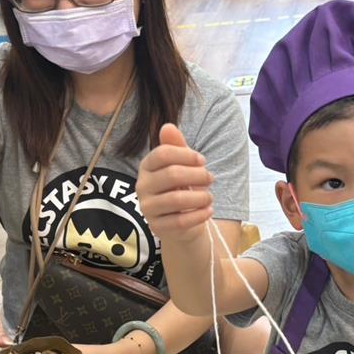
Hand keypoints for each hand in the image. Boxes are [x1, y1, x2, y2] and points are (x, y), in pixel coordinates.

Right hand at [138, 124, 213, 242]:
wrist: (179, 222)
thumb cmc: (180, 188)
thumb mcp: (181, 165)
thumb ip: (176, 146)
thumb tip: (168, 126)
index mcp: (146, 166)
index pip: (163, 153)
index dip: (187, 155)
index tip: (202, 161)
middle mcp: (142, 186)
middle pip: (172, 174)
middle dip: (198, 175)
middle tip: (211, 178)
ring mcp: (147, 208)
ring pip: (176, 199)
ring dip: (200, 197)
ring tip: (210, 197)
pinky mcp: (157, 227)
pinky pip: (180, 221)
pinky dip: (199, 215)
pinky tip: (208, 210)